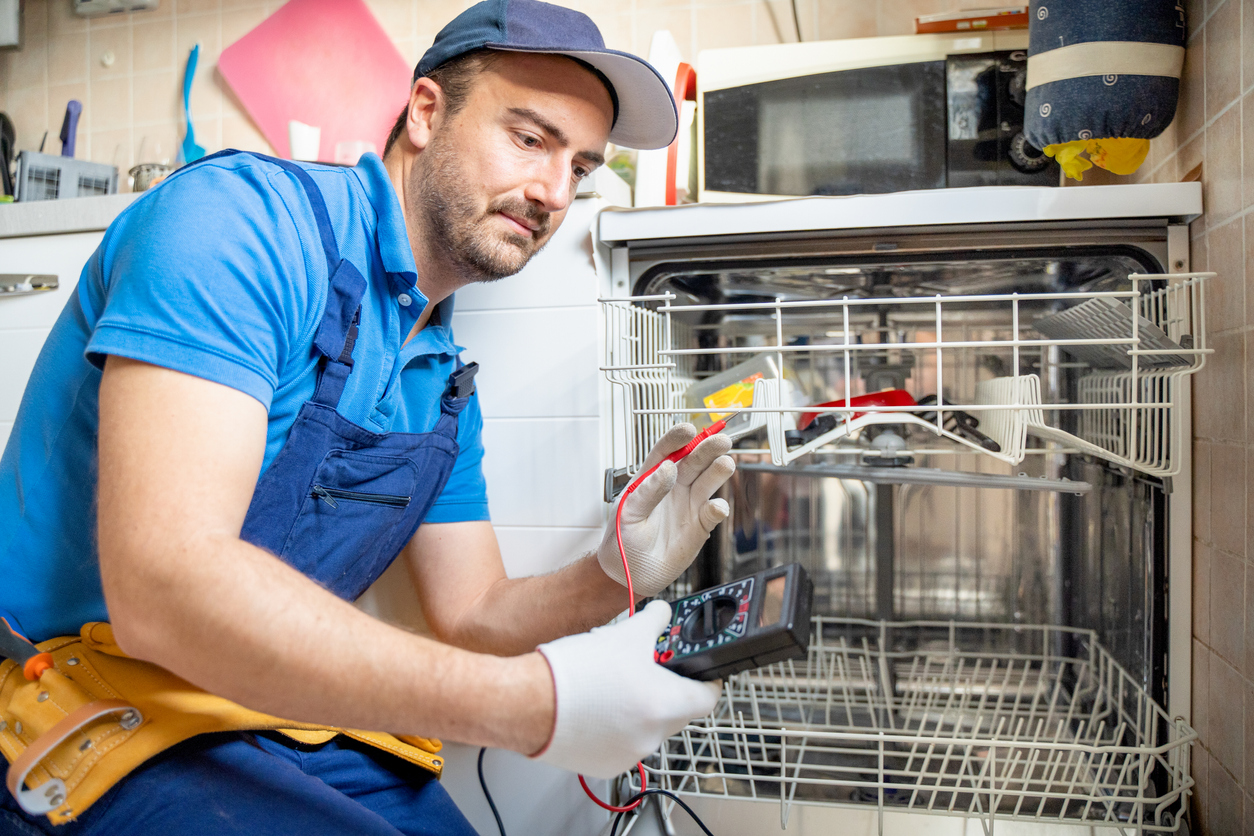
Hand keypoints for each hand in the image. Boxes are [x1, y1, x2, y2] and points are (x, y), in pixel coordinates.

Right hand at [532, 601, 720, 777]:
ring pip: (647, 727)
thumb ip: (654, 622)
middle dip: (666, 689)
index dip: (707, 680)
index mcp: (666, 705)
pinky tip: (595, 706)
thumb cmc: (574, 673)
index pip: (708, 698)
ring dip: (638, 708)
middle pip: (677, 712)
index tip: (701, 670)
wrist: (529, 701)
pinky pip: (622, 743)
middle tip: (648, 669)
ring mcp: (629, 756)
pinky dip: (616, 727)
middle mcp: (652, 737)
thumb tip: (662, 615)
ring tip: (612, 684)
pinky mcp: (605, 766)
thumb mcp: (624, 634)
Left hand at [597, 424, 734, 597]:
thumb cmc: (622, 541)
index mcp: (652, 478)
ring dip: (719, 470)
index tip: (688, 429)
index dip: (677, 438)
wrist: (630, 575)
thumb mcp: (628, 513)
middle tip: (720, 440)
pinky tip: (717, 507)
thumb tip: (667, 469)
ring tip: (725, 464)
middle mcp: (674, 486)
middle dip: (708, 448)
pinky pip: (714, 512)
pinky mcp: (701, 525)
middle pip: (694, 460)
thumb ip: (648, 491)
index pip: (666, 451)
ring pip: (709, 480)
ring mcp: (689, 504)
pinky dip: (718, 508)